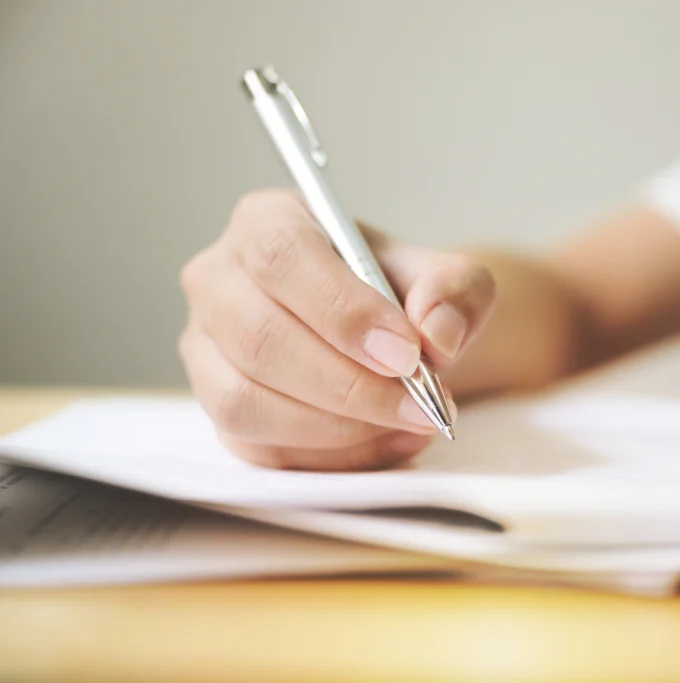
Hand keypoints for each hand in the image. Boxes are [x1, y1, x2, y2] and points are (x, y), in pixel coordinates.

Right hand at [179, 189, 495, 469]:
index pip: (282, 258)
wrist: (386, 335)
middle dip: (349, 385)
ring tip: (409, 423)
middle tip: (420, 404)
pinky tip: (387, 442)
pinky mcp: (217, 408)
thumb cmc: (399, 293)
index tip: (405, 354)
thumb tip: (438, 334)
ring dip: (337, 428)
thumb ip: (455, 290)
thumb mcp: (445, 275)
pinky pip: (258, 448)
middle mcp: (219, 280)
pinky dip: (329, 457)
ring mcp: (205, 348)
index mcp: (267, 222)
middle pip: (260, 339)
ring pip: (246, 402)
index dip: (343, 312)